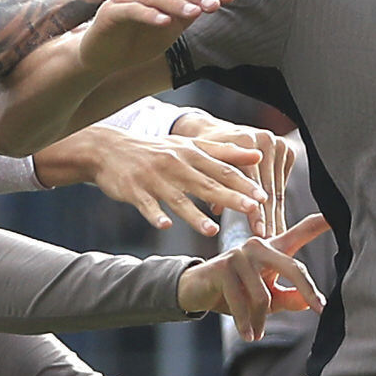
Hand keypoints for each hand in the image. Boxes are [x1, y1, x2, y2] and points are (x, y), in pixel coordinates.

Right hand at [49, 120, 275, 233]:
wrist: (110, 149)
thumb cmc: (156, 151)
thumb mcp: (189, 145)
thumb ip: (224, 151)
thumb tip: (258, 153)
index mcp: (191, 154)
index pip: (223, 169)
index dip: (244, 183)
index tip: (264, 196)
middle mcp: (176, 165)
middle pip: (206, 184)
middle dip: (230, 197)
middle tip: (252, 210)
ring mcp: (154, 179)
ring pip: (178, 198)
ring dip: (194, 215)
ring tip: (212, 230)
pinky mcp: (134, 191)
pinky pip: (147, 205)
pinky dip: (155, 215)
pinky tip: (165, 225)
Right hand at [74, 0, 236, 79]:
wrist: (104, 59)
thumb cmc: (139, 39)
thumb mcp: (174, 24)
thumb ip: (196, 4)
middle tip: (217, 4)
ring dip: (176, 3)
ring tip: (195, 13)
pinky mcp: (110, 12)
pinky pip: (132, 10)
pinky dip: (150, 15)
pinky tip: (165, 22)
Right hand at [180, 214, 326, 335]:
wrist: (196, 291)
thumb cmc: (237, 293)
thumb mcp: (268, 298)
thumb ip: (290, 298)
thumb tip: (309, 303)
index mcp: (273, 249)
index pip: (301, 232)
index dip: (321, 223)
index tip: (341, 214)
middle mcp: (258, 245)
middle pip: (294, 267)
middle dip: (308, 291)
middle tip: (319, 309)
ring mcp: (240, 254)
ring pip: (264, 295)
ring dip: (261, 320)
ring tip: (256, 333)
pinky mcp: (224, 267)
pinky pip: (243, 301)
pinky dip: (246, 323)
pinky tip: (248, 335)